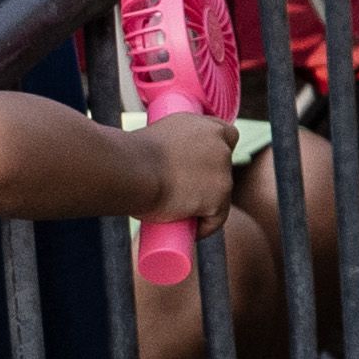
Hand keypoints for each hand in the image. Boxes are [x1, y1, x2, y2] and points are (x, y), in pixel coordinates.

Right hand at [138, 110, 244, 227]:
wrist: (132, 169)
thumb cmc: (132, 155)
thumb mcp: (157, 136)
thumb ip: (170, 143)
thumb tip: (163, 159)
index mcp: (207, 127)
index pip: (227, 137)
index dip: (215, 153)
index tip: (201, 166)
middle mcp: (221, 146)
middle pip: (223, 167)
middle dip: (209, 180)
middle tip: (184, 193)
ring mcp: (223, 173)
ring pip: (220, 195)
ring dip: (205, 204)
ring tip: (180, 215)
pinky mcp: (219, 199)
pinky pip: (216, 219)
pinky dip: (204, 226)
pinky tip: (190, 231)